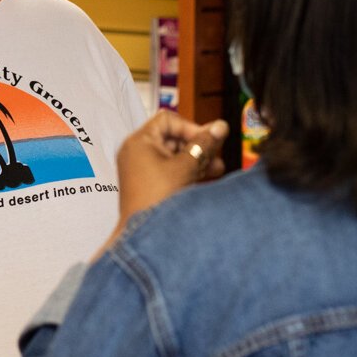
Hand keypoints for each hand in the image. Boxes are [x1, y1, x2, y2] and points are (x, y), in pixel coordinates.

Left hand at [112, 113, 230, 239]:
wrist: (144, 237)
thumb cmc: (157, 200)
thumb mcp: (187, 167)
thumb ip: (204, 144)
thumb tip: (220, 126)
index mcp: (139, 141)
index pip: (168, 120)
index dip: (191, 127)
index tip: (207, 141)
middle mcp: (136, 152)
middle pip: (173, 137)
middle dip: (198, 147)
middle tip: (217, 156)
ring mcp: (140, 168)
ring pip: (173, 155)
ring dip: (196, 160)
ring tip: (217, 169)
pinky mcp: (147, 183)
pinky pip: (169, 170)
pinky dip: (186, 171)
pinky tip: (205, 178)